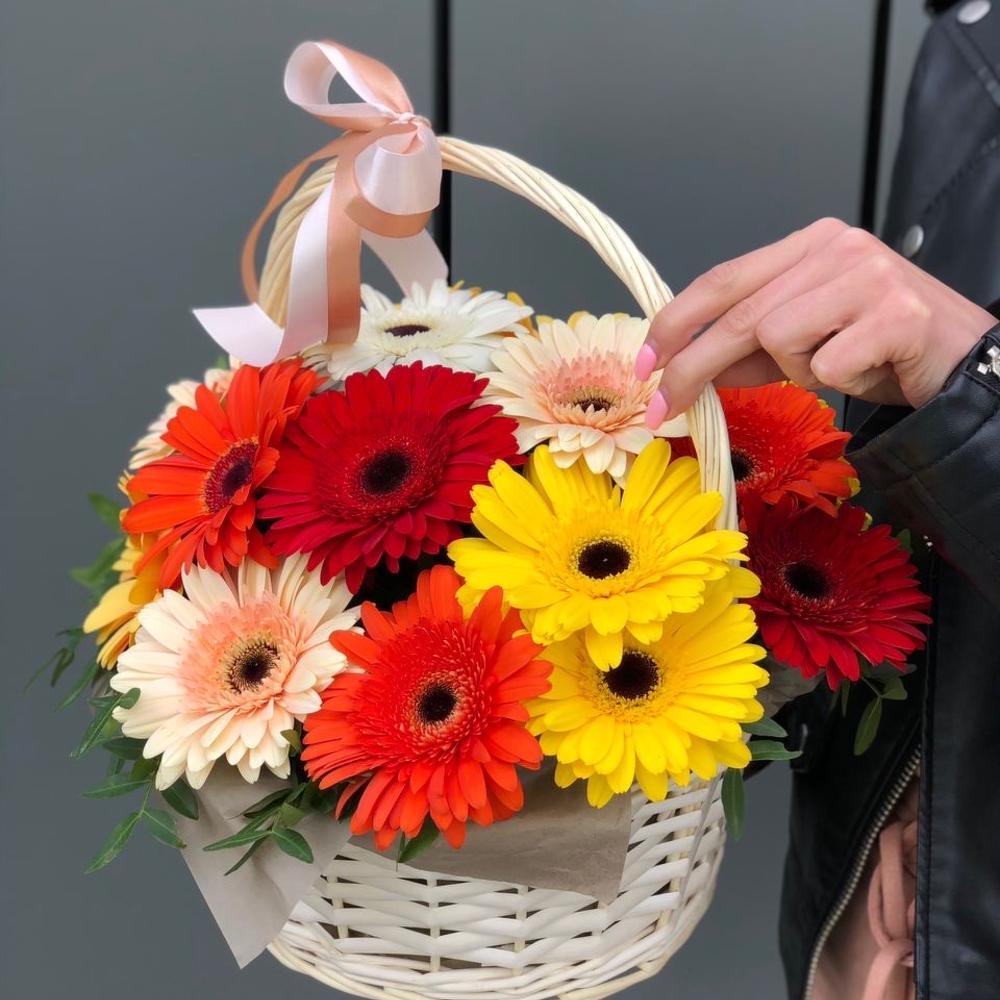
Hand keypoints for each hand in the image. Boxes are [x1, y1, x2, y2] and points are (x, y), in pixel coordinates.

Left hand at [637, 217, 995, 423]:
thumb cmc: (880, 349)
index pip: (723, 279)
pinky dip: (841, 380)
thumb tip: (686, 369)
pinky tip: (873, 368)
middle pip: (739, 313)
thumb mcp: (803, 348)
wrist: (964, 360)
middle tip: (664, 407)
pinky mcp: (896, 313)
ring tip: (843, 363)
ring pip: (780, 338)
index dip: (676, 322)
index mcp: (808, 246)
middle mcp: (836, 247)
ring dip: (801, 370)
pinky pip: (827, 365)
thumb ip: (748, 352)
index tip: (646, 361)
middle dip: (693, 367)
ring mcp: (868, 275)